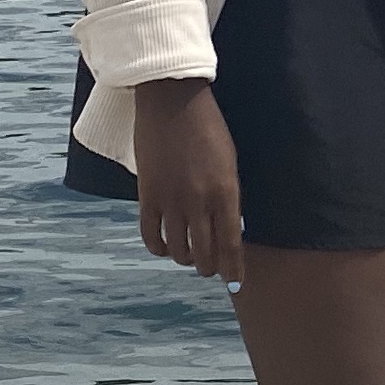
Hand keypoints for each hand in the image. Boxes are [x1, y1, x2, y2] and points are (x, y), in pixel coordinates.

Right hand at [131, 79, 244, 278]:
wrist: (172, 100)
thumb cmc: (208, 126)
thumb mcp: (229, 161)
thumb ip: (228, 195)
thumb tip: (228, 225)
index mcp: (226, 192)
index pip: (231, 243)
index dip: (233, 268)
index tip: (236, 283)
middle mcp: (199, 201)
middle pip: (205, 253)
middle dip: (209, 267)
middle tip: (210, 268)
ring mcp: (171, 200)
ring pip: (178, 250)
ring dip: (185, 259)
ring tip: (189, 256)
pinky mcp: (147, 194)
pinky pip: (150, 235)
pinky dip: (159, 248)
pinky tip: (165, 247)